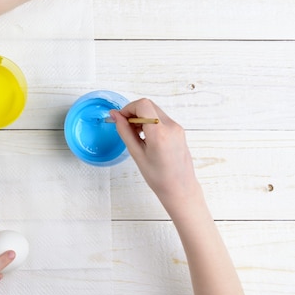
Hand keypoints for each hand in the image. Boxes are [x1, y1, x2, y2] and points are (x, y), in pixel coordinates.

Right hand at [110, 99, 201, 217]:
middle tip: (126, 127)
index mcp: (159, 133)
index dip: (128, 109)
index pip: (143, 105)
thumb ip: (124, 131)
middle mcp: (171, 127)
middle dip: (134, 112)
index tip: (120, 119)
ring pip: (154, 111)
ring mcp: (177, 128)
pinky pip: (161, 118)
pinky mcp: (179, 131)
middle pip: (148, 105)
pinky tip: (145, 137)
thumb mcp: (136, 154)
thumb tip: (115, 115)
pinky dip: (150, 122)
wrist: (180, 188)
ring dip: (142, 117)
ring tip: (136, 135)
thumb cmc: (158, 177)